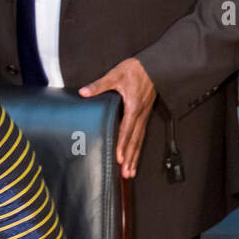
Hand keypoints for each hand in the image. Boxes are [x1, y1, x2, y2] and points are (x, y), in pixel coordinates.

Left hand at [79, 58, 155, 178]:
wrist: (155, 65)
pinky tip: (134, 155)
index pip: (126, 130)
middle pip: (135, 141)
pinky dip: (138, 147)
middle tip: (126, 174)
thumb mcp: (115, 75)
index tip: (119, 158)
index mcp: (133, 107)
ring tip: (131, 172)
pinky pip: (142, 134)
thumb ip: (99, 85)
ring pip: (140, 140)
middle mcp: (140, 115)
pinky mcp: (145, 114)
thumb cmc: (135, 70)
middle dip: (130, 158)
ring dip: (135, 157)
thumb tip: (84, 92)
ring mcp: (144, 115)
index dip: (122, 145)